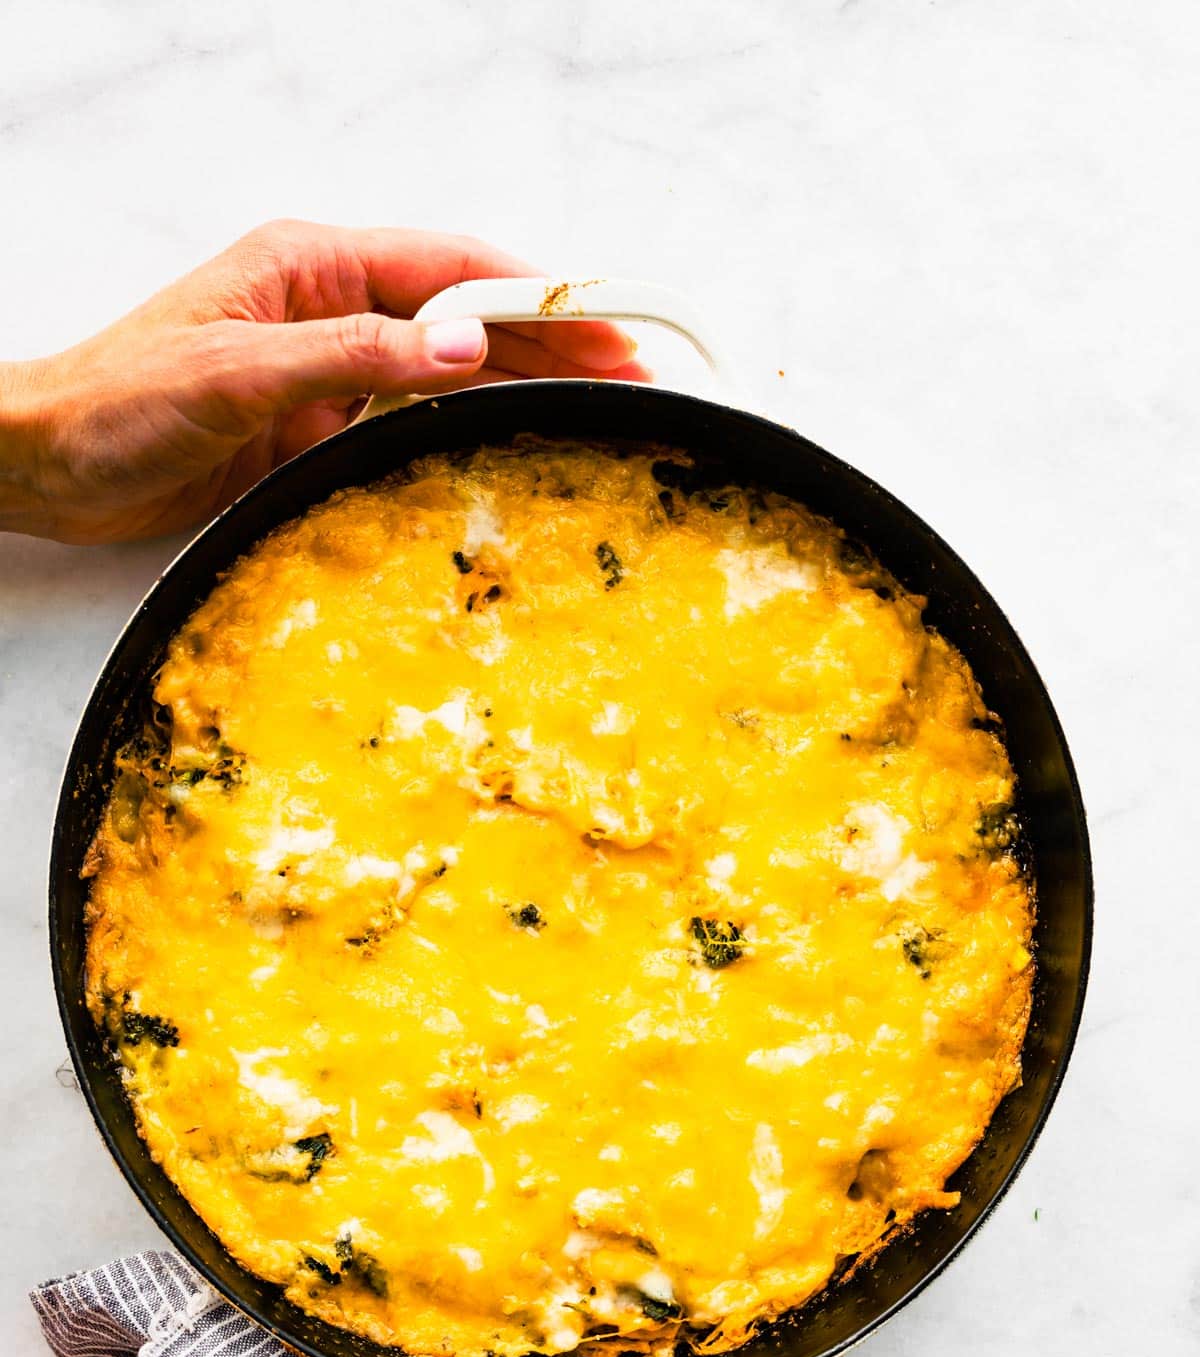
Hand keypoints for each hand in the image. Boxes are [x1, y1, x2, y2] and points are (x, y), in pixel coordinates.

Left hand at [0, 219, 647, 544]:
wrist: (53, 462)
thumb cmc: (121, 399)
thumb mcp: (238, 371)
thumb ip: (353, 355)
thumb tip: (463, 344)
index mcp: (313, 264)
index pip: (454, 268)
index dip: (539, 296)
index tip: (607, 326)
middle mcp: (331, 307)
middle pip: (466, 313)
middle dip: (551, 338)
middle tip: (634, 372)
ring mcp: (328, 368)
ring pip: (447, 368)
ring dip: (520, 386)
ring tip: (599, 409)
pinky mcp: (315, 427)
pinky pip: (409, 423)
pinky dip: (464, 433)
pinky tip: (510, 450)